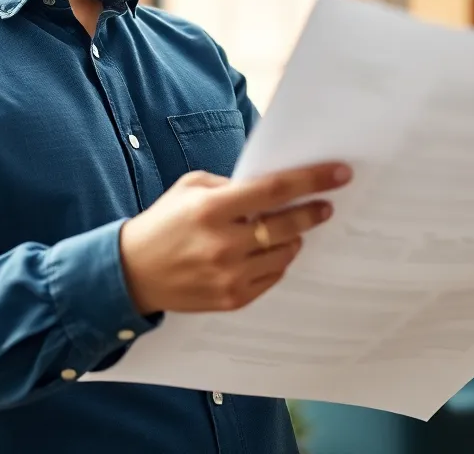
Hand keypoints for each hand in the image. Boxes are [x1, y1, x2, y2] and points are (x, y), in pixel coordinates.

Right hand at [119, 162, 351, 314]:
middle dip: (313, 212)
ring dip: (293, 238)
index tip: (340, 175)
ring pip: (284, 254)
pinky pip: (272, 277)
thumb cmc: (165, 221)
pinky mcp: (231, 299)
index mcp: (212, 209)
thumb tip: (274, 186)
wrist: (133, 273)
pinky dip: (276, 261)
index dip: (312, 181)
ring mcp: (228, 276)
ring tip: (288, 229)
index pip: (274, 191)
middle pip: (287, 226)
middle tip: (325, 206)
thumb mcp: (191, 187)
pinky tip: (266, 251)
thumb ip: (231, 185)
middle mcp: (223, 244)